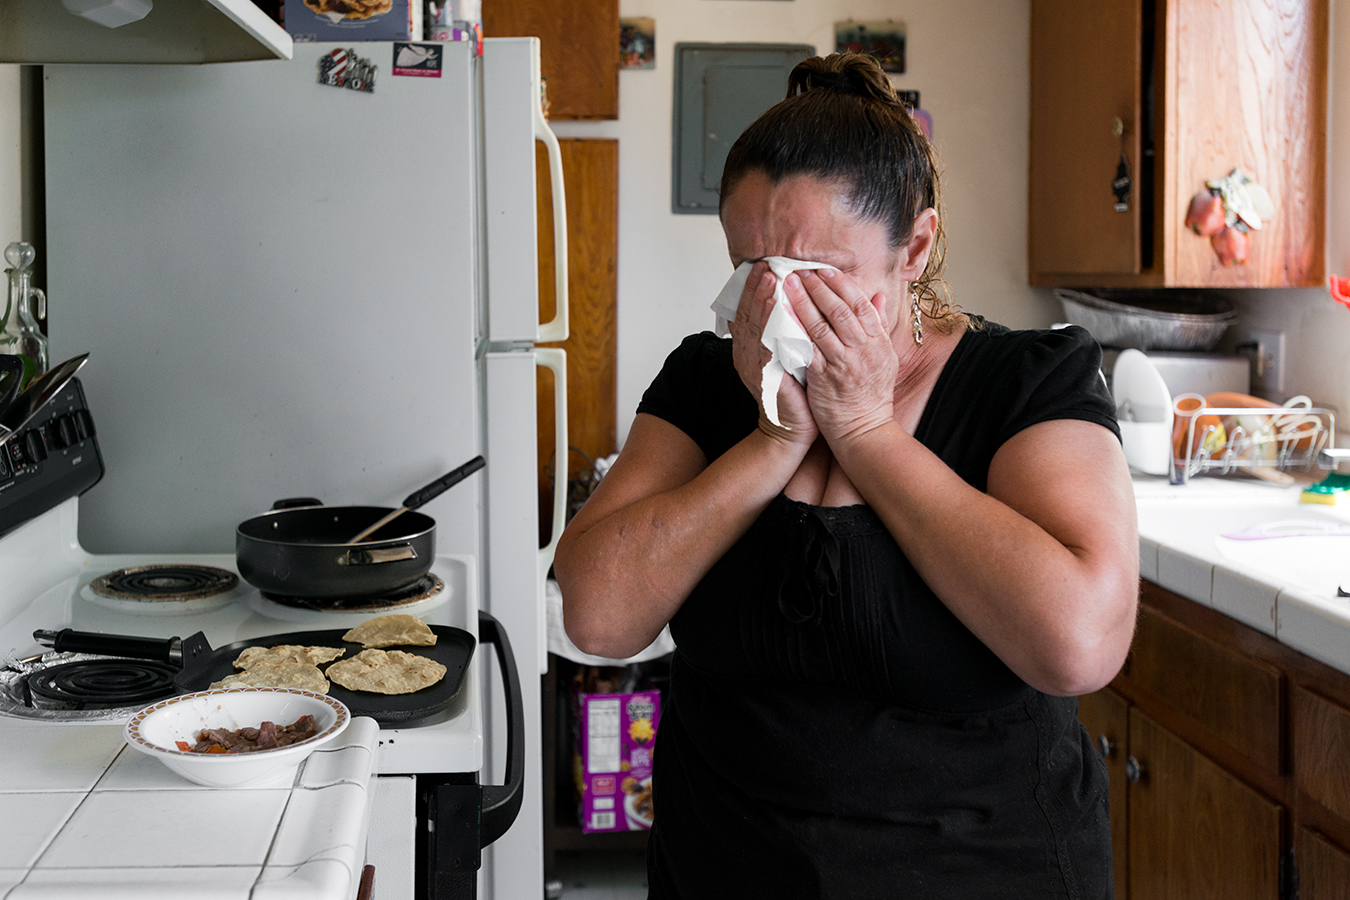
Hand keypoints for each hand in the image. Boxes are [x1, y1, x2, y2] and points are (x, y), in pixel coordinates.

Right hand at [729, 261, 817, 445]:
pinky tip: (777, 309)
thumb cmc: (797, 392)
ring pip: (753, 326)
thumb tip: (802, 302)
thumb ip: (793, 330)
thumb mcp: (793, 354)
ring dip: (760, 301)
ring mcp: (754, 366)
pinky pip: (765, 346)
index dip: (756, 288)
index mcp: (754, 347)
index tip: (766, 266)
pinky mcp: (764, 377)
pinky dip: (769, 326)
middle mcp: (748, 354)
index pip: (751, 311)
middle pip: (748, 313)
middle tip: (766, 264)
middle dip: (757, 287)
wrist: (793, 429)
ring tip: (769, 279)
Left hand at [784, 268, 896, 444]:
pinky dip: (793, 330)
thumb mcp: (885, 356)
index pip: (860, 304)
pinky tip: (781, 316)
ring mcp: (842, 362)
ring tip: (787, 285)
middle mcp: (862, 349)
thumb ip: (878, 324)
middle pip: (838, 310)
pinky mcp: (823, 376)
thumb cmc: (872, 393)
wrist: (863, 428)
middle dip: (818, 287)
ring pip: (820, 325)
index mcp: (877, 341)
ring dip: (802, 302)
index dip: (841, 284)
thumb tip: (878, 296)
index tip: (825, 270)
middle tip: (800, 270)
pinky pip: (806, 348)